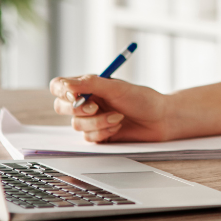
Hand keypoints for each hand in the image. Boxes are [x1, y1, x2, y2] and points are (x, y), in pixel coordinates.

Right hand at [50, 75, 170, 142]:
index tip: (74, 95)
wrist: (160, 119)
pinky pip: (88, 137)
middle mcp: (86, 102)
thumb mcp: (116, 87)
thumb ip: (90, 84)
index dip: (62, 90)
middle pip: (62, 107)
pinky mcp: (98, 135)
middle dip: (78, 109)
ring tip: (117, 117)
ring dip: (97, 122)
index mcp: (89, 86)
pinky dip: (103, 131)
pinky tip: (118, 127)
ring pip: (76, 124)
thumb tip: (65, 84)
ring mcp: (91, 119)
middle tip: (96, 107)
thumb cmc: (142, 99)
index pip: (60, 86)